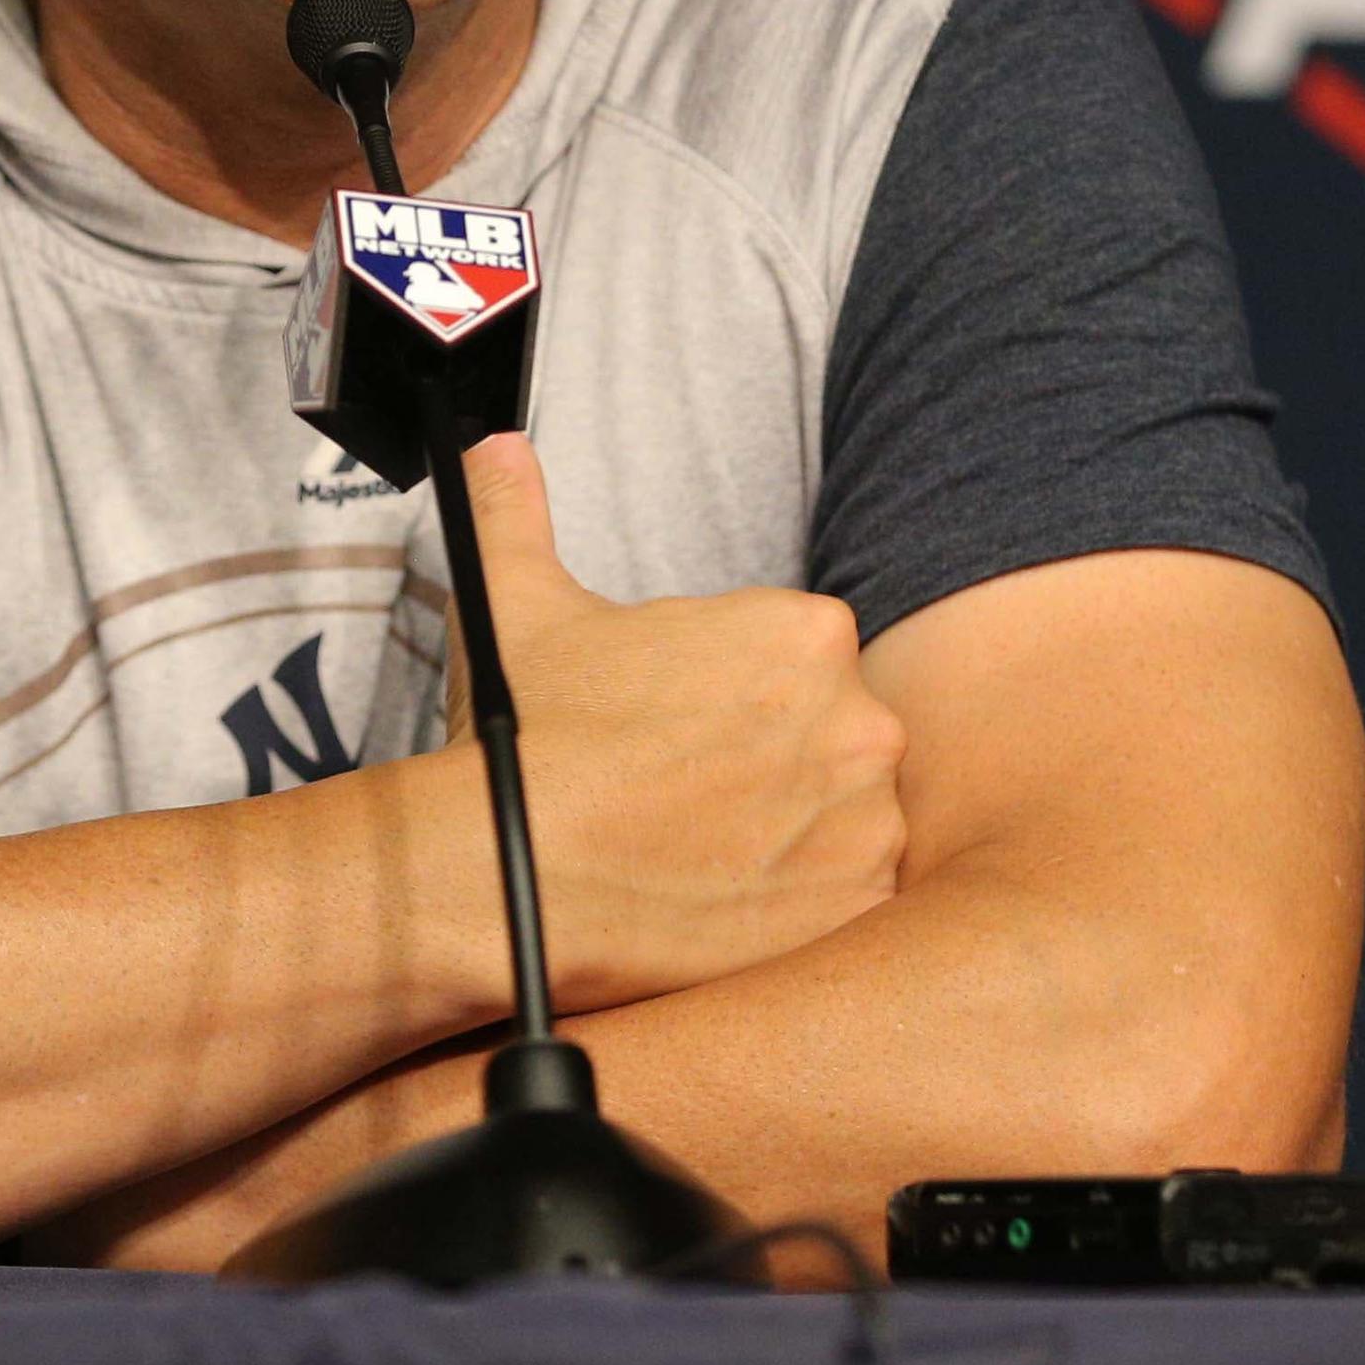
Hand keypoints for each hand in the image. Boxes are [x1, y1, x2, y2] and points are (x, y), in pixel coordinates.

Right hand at [449, 433, 906, 1011]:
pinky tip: (729, 903)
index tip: (687, 728)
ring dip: (798, 838)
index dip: (739, 698)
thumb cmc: (530, 738)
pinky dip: (806, 908)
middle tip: (690, 795)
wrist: (514, 877)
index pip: (803, 662)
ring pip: (851, 822)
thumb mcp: (518, 599)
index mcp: (805, 633)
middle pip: (837, 740)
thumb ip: (517, 510)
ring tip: (704, 857)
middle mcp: (861, 721)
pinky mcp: (854, 911)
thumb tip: (497, 453)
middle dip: (778, 766)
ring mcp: (867, 824)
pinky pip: (852, 903)